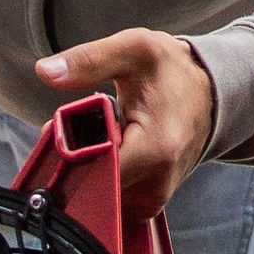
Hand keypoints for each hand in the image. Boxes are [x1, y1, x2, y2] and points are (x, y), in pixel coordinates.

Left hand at [39, 28, 216, 218]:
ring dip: (84, 167)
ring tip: (95, 134)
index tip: (61, 126)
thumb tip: (44, 70)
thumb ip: (89, 60)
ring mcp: (152, 200)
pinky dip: (98, 176)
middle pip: (89, 187)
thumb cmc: (171, 71)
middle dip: (71, 159)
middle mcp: (156, 185)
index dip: (66, 151)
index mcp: (155, 150)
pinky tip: (106, 150)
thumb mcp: (133, 49)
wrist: (208, 94)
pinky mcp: (146, 204)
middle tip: (76, 125)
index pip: (91, 171)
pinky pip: (108, 198)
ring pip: (95, 195)